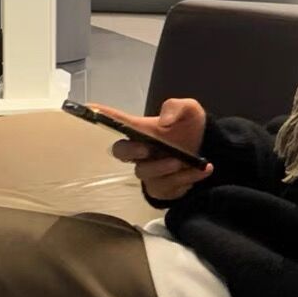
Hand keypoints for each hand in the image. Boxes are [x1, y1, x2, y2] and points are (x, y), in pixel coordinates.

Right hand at [97, 99, 213, 200]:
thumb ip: (176, 108)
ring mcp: (149, 171)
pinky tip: (201, 170)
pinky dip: (185, 180)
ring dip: (165, 168)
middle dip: (131, 151)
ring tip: (186, 162)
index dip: (100, 115)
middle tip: (148, 148)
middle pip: (121, 152)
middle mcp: (140, 151)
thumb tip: (164, 122)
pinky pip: (166, 189)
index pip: (116, 122)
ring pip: (145, 174)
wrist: (210, 149)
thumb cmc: (190, 127)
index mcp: (142, 130)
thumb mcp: (190, 110)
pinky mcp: (162, 188)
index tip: (87, 108)